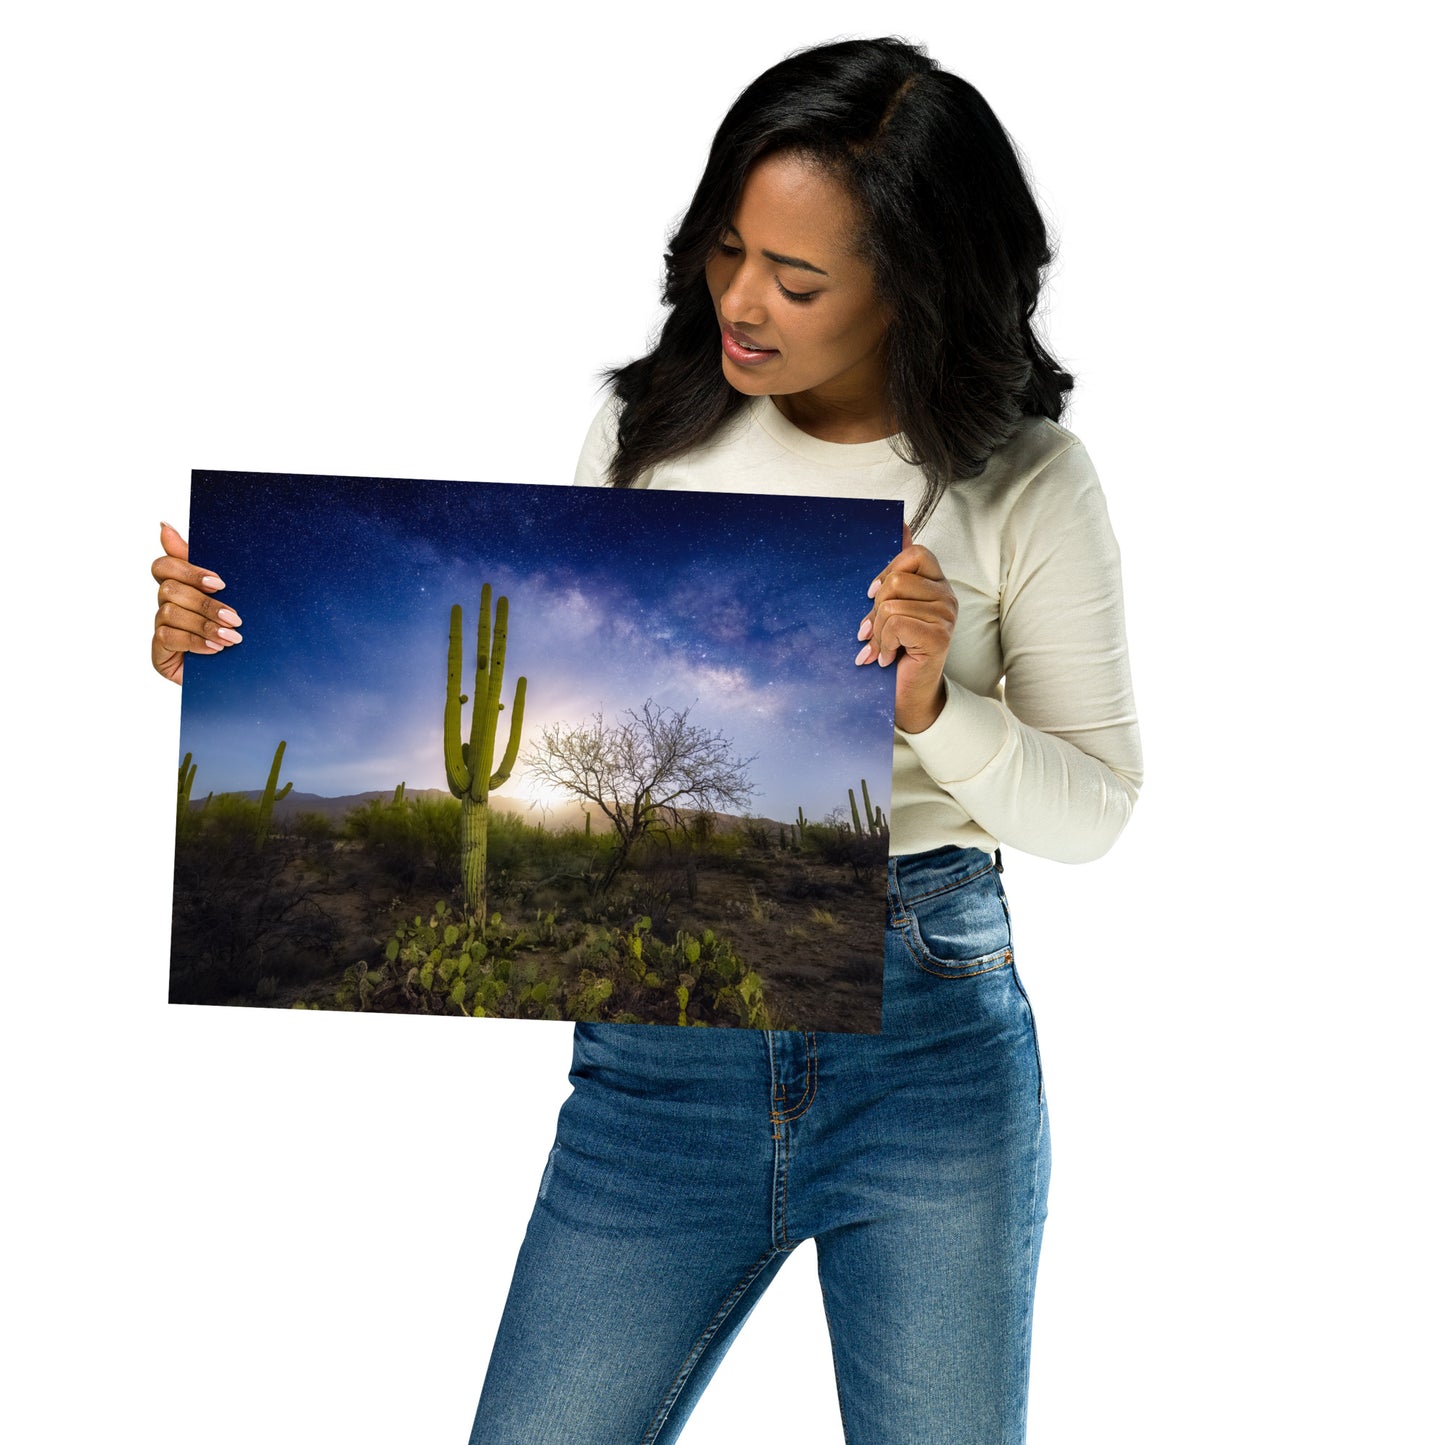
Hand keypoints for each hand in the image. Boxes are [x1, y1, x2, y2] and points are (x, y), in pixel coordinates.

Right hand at [151, 523, 241, 683]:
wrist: (242, 674)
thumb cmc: (234, 630)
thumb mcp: (230, 596)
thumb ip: (203, 565)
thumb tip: (164, 525)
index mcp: (181, 586)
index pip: (164, 566)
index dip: (189, 570)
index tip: (220, 583)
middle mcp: (166, 605)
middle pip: (170, 589)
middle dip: (205, 604)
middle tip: (235, 618)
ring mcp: (161, 628)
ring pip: (170, 613)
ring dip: (204, 625)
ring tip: (232, 638)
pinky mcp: (159, 652)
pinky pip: (168, 637)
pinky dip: (195, 642)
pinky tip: (216, 649)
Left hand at [854, 523, 956, 733]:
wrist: (906, 695)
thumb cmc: (897, 650)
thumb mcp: (891, 606)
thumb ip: (898, 570)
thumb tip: (901, 524)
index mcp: (936, 584)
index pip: (915, 553)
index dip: (888, 570)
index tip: (872, 595)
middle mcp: (947, 596)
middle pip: (897, 580)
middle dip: (875, 609)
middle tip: (872, 631)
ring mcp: (946, 616)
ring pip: (892, 604)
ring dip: (877, 632)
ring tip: (880, 648)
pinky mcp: (939, 636)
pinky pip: (896, 623)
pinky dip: (882, 643)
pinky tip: (886, 658)